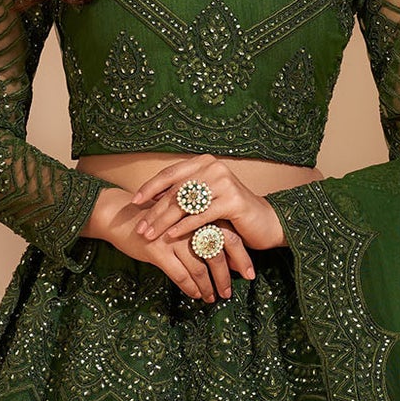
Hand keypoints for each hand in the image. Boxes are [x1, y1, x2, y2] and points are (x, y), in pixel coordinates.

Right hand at [84, 181, 252, 303]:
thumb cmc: (156, 222)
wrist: (121, 216)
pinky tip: (195, 295)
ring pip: (199, 268)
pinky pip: (180, 275)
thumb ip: (204, 233)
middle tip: (229, 294)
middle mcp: (190, 225)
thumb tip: (229, 259)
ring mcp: (174, 238)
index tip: (249, 275)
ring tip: (212, 298)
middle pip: (217, 255)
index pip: (230, 237)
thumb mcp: (183, 222)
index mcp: (200, 215)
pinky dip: (190, 287)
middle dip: (225, 278)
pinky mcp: (158, 250)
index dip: (241, 258)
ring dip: (208, 287)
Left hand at [127, 156, 287, 301]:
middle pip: (176, 191)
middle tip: (140, 228)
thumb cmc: (231, 214)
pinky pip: (201, 216)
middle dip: (154, 211)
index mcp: (204, 163)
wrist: (266, 222)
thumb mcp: (205, 200)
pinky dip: (184, 227)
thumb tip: (150, 199)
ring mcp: (224, 183)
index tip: (134, 202)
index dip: (150, 187)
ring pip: (186, 204)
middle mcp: (214, 168)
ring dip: (164, 221)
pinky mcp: (233, 201)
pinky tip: (171, 237)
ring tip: (150, 235)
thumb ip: (184, 195)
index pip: (170, 174)